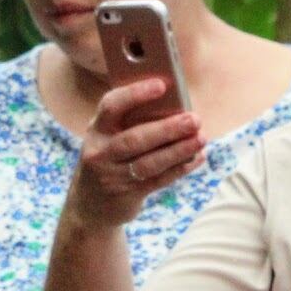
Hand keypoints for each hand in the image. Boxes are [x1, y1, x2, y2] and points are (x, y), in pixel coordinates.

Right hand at [61, 77, 205, 233]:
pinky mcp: (127, 195)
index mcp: (96, 129)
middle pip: (134, 139)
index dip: (135, 94)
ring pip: (149, 163)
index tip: (161, 85)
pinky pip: (158, 180)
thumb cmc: (109, 158)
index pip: (111, 106)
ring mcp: (112, 176)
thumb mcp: (108, 137)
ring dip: (178, 151)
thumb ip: (130, 121)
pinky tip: (197, 158)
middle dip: (167, 129)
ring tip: (201, 139)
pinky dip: (180, 169)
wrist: (90, 205)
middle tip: (194, 119)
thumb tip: (175, 105)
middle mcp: (100, 152)